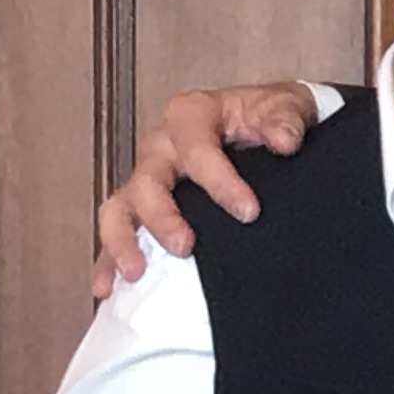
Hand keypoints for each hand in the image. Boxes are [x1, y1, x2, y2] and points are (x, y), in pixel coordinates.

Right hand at [90, 82, 317, 295]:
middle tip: (184, 246)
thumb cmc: (264, 115)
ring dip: (123, 240)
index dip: (219, 181)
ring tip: (136, 271)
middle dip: (162, 216)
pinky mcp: (144, 204)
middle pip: (147, 181)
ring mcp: (148, 176)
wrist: (262, 122)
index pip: (196, 148)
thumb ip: (284, 119)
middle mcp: (162, 146)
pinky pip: (120, 231)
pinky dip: (109, 259)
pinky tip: (109, 287)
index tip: (247, 211)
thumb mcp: (284, 105)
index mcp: (191, 116)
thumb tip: (285, 140)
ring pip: (121, 206)